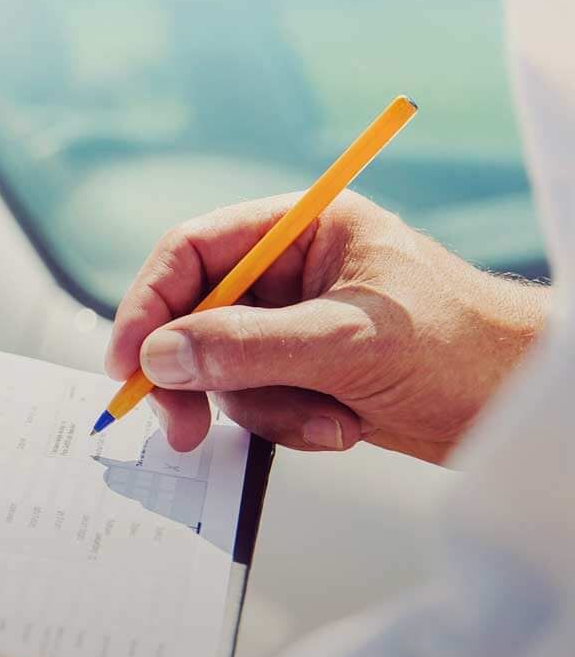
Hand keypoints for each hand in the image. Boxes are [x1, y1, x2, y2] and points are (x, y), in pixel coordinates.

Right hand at [106, 192, 550, 462]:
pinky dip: (289, 424)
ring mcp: (297, 324)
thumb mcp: (348, 343)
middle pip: (195, 315)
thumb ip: (247, 346)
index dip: (149, 304)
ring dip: (263, 408)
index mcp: (304, 229)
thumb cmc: (466, 349)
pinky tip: (343, 427)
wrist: (527, 405)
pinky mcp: (307, 372)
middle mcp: (293, 270)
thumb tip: (160, 356)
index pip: (193, 252)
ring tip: (328, 421)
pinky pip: (256, 401)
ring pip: (222, 369)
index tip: (130, 363)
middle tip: (182, 427)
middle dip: (196, 374)